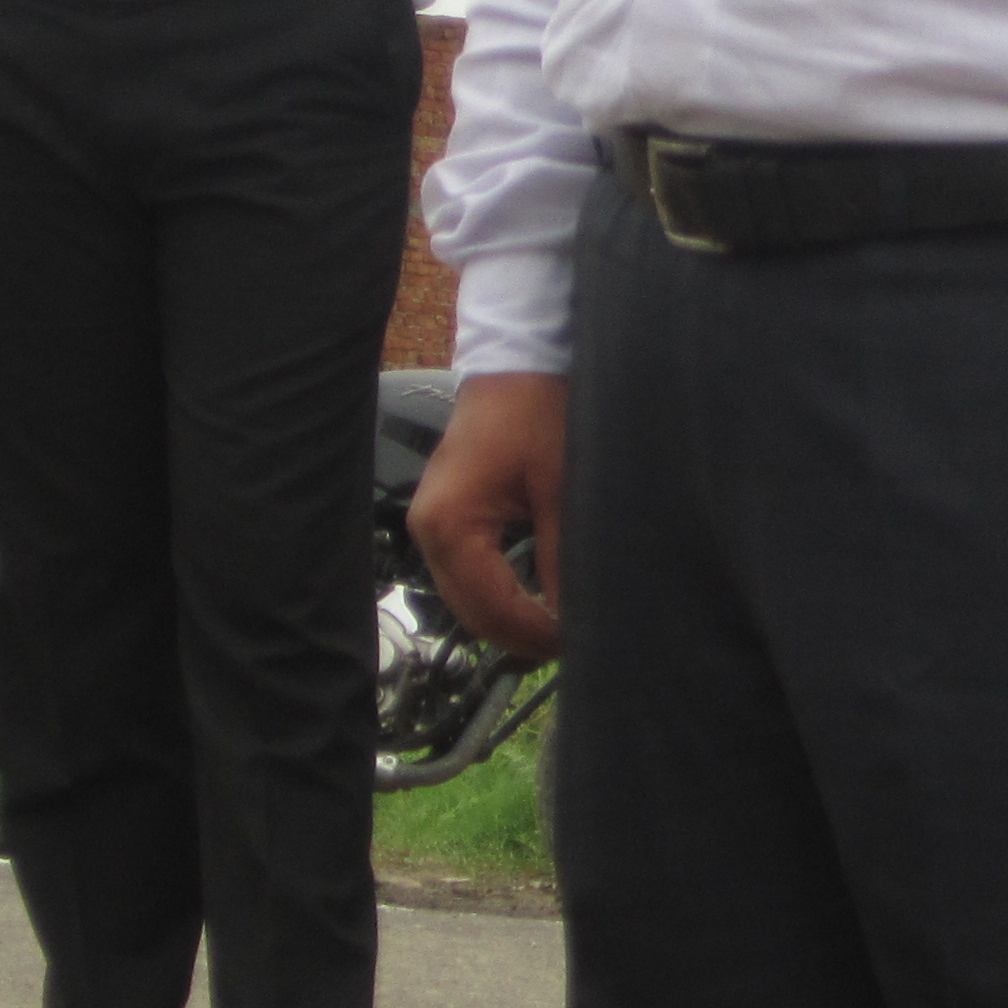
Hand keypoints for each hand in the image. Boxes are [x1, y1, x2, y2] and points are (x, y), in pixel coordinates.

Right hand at [410, 371, 568, 663]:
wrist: (517, 362)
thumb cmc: (537, 411)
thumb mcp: (560, 489)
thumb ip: (562, 557)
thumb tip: (575, 615)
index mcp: (450, 523)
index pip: (491, 607)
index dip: (536, 633)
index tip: (578, 644)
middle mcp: (428, 530)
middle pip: (471, 613)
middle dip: (521, 636)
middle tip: (573, 645)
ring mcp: (432, 525)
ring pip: (467, 600)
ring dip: (509, 619)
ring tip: (559, 627)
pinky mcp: (445, 518)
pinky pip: (467, 576)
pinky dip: (499, 595)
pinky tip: (536, 601)